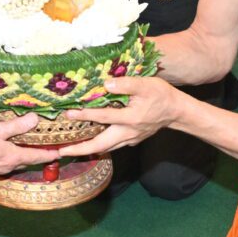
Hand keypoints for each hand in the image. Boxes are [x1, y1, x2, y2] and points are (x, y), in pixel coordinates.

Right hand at [0, 114, 60, 175]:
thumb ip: (17, 125)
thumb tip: (36, 119)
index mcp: (14, 157)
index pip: (38, 157)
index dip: (51, 154)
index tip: (62, 152)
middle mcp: (9, 166)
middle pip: (28, 161)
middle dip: (38, 155)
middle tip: (47, 146)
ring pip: (17, 163)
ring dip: (24, 156)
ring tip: (29, 146)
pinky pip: (6, 163)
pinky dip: (12, 156)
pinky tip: (6, 149)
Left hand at [58, 76, 181, 156]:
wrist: (176, 111)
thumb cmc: (161, 95)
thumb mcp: (146, 84)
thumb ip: (126, 84)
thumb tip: (106, 84)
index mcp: (130, 119)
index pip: (103, 117)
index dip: (85, 115)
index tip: (69, 114)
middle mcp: (128, 133)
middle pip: (100, 145)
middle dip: (80, 150)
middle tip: (61, 152)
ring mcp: (130, 139)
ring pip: (106, 148)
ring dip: (87, 150)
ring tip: (69, 151)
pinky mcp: (131, 140)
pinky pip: (112, 146)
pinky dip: (99, 146)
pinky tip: (90, 144)